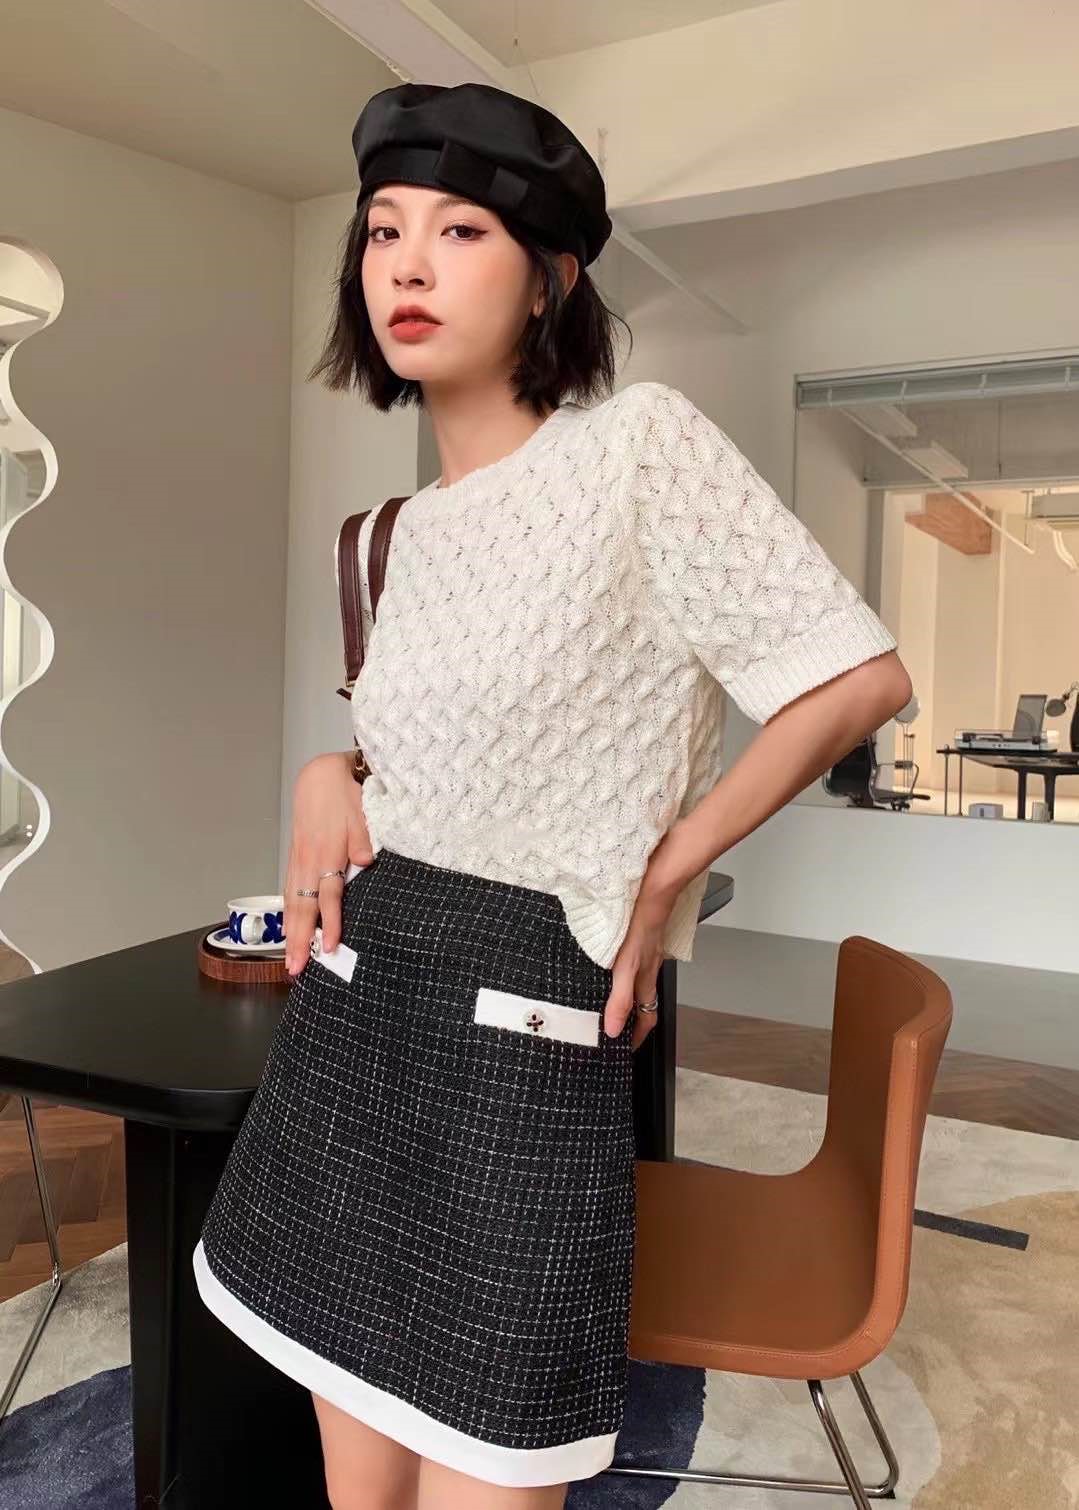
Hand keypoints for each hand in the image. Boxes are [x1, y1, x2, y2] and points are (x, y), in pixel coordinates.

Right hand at [283, 753, 373, 975]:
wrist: (320, 776)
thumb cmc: (345, 795)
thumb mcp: (361, 811)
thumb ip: (362, 838)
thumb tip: (364, 861)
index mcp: (327, 853)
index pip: (329, 896)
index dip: (331, 923)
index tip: (331, 947)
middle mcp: (309, 861)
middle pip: (303, 908)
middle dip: (300, 941)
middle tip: (296, 969)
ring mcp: (299, 861)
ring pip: (292, 903)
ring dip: (290, 933)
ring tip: (290, 959)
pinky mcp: (295, 858)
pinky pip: (288, 891)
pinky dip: (287, 914)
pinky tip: (288, 929)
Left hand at [602, 886, 671, 1050]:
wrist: (651, 893)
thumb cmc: (640, 927)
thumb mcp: (625, 968)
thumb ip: (619, 998)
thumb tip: (611, 1028)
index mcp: (645, 981)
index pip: (646, 1018)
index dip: (637, 1037)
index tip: (627, 1048)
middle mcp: (648, 970)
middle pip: (643, 1002)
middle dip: (632, 1019)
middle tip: (616, 1029)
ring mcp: (645, 954)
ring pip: (638, 983)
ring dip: (627, 996)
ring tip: (610, 1002)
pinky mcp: (639, 940)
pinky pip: (634, 964)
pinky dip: (624, 973)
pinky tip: (612, 966)